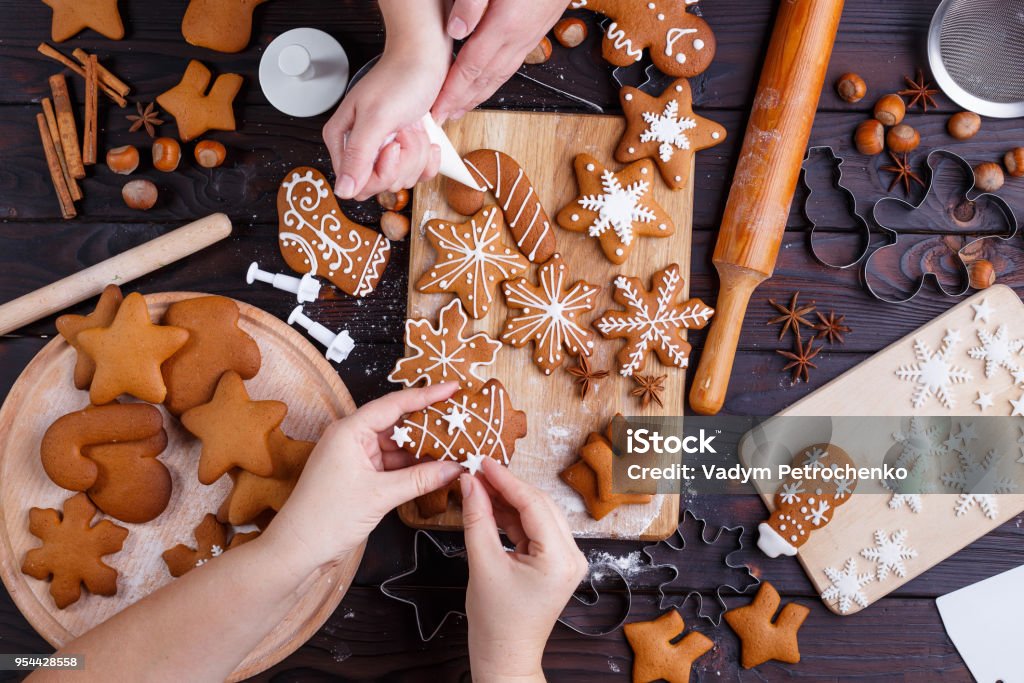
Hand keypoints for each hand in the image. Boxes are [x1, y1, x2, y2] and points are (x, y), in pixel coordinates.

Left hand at [263, 383, 462, 575]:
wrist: (298, 548)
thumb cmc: (326, 517)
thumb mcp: (380, 495)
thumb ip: (420, 479)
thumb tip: (454, 467)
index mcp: (350, 430)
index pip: (394, 404)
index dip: (426, 395)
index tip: (452, 388)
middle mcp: (352, 438)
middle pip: (397, 423)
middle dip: (428, 423)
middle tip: (459, 419)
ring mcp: (355, 457)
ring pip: (397, 445)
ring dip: (422, 448)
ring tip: (454, 445)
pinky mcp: (360, 475)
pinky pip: (392, 463)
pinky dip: (412, 466)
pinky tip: (435, 468)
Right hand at [323, 52, 445, 199]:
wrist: (425, 58)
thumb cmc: (400, 78)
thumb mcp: (376, 118)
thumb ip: (358, 155)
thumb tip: (343, 190)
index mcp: (342, 140)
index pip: (357, 185)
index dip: (381, 173)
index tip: (392, 146)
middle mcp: (361, 148)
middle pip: (382, 184)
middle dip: (403, 160)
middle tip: (403, 130)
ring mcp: (384, 151)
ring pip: (403, 179)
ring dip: (417, 153)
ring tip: (413, 126)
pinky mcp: (406, 151)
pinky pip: (418, 174)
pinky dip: (429, 158)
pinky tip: (428, 138)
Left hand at [433, 0, 567, 120]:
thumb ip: (472, 2)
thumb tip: (456, 31)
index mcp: (505, 24)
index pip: (470, 68)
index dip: (452, 92)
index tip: (436, 109)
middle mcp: (519, 37)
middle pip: (485, 79)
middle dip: (462, 101)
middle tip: (444, 118)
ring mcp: (530, 36)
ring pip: (500, 75)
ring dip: (479, 94)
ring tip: (462, 107)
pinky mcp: (536, 29)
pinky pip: (512, 64)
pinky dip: (496, 79)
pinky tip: (489, 80)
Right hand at [462, 457, 588, 681]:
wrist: (505, 655)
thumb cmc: (496, 621)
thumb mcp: (482, 564)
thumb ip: (477, 518)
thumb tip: (470, 483)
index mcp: (560, 558)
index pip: (533, 505)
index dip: (505, 480)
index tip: (482, 462)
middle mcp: (572, 556)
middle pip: (539, 505)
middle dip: (507, 487)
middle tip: (477, 471)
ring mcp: (567, 559)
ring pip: (537, 514)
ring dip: (509, 500)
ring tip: (479, 486)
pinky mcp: (556, 562)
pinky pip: (535, 529)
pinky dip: (513, 517)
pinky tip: (491, 506)